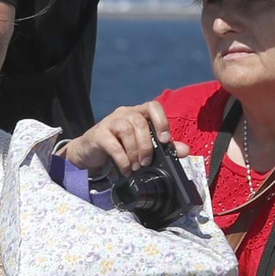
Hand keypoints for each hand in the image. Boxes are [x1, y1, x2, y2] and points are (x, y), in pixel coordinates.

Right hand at [61, 100, 186, 174]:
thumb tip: (185, 150)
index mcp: (138, 113)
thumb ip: (164, 147)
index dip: (161, 121)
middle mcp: (124, 113)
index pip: (153, 106)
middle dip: (146, 145)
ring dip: (134, 151)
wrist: (90, 151)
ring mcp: (109, 122)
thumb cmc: (120, 146)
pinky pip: (113, 144)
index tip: (165, 140)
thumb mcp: (142, 145)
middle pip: (140, 121)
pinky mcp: (98, 134)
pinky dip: (122, 159)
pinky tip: (125, 169)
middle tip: (146, 162)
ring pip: (126, 130)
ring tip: (136, 166)